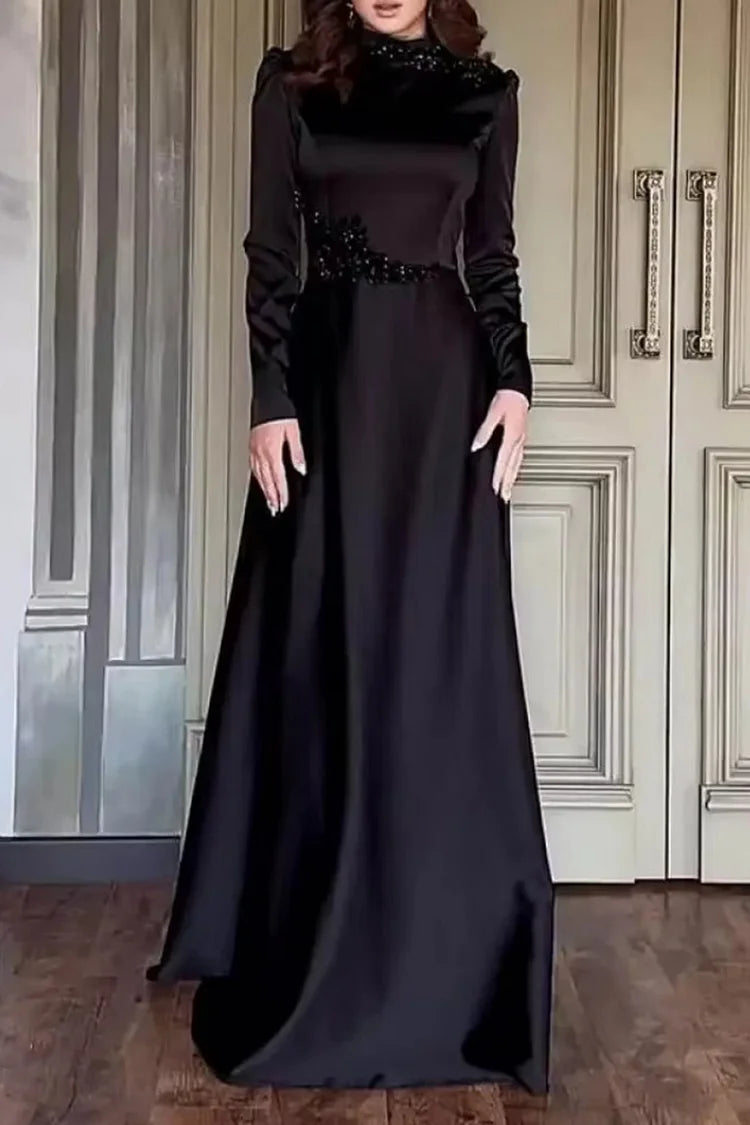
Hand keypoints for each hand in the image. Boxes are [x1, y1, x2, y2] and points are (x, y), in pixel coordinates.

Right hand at [249, 418, 305, 514]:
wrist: (266, 397)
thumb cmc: (280, 412)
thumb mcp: (293, 432)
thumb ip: (297, 453)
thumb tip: (301, 469)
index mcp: (272, 451)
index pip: (278, 478)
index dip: (281, 493)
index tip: (284, 504)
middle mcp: (261, 453)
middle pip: (266, 480)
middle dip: (272, 496)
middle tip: (275, 509)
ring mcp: (254, 450)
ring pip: (258, 475)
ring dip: (264, 490)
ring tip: (269, 501)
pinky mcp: (251, 445)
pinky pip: (253, 467)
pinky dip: (257, 478)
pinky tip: (260, 481)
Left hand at [470, 389, 528, 503]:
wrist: (519, 388)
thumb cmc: (508, 398)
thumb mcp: (493, 413)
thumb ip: (485, 431)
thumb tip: (477, 445)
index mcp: (512, 436)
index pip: (503, 461)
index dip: (498, 476)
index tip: (494, 488)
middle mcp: (518, 441)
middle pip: (512, 468)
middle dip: (507, 484)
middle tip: (503, 497)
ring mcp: (521, 440)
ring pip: (517, 464)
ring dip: (512, 479)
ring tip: (508, 491)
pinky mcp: (521, 437)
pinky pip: (518, 458)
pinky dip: (515, 469)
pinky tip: (512, 472)